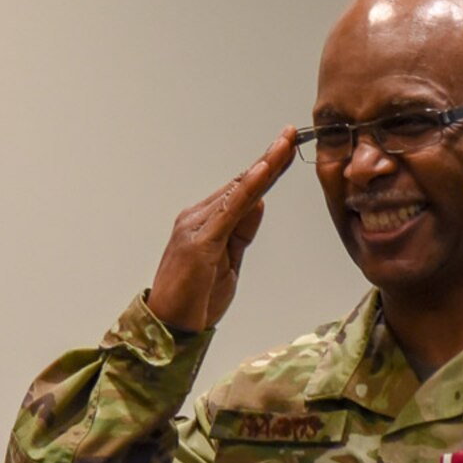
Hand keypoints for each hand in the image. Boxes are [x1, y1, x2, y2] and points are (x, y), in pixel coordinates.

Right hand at [146, 129, 296, 331]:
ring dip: (264, 167)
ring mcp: (196, 227)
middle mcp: (197, 217)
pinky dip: (247, 189)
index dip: (266, 169)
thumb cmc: (196, 299)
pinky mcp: (200, 243)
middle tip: (292, 134)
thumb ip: (242, 232)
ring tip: (284, 145)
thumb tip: (260, 201)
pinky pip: (229, 211)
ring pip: (237, 191)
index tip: (287, 148)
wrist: (170, 328)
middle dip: (269, 159)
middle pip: (241, 183)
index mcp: (205, 221)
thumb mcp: (230, 261)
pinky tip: (263, 172)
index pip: (242, 190)